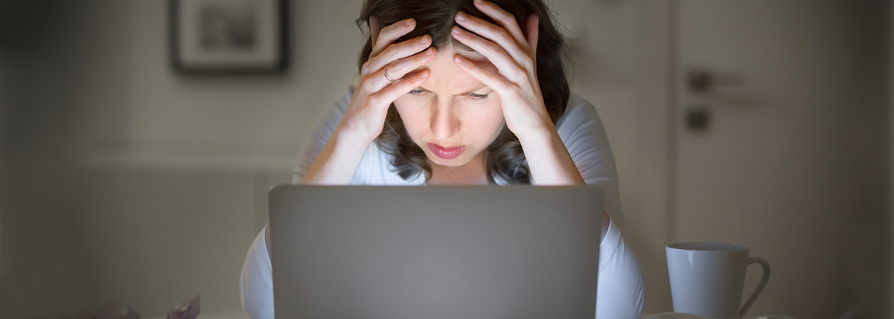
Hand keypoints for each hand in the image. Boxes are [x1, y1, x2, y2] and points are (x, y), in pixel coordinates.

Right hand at [340, 17, 436, 141]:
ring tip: (432, 53)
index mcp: (372, 61)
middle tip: (429, 38)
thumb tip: (378, 24)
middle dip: (411, 43)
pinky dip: (411, 81)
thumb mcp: (376, 73)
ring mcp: (371, 86)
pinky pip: (396, 89)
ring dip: (415, 59)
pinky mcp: (375, 101)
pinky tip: (425, 75)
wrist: (356, 125)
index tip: (414, 21)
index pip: (383, 38)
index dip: (398, 28)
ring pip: (394, 68)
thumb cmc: (371, 97)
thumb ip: (383, 53)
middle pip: (391, 52)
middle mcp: (369, 70)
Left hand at [450, 0, 552, 138]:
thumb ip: (530, 39)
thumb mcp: (531, 63)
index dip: (493, 10)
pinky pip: (489, 76)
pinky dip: (472, 66)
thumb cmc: (527, 93)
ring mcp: (518, 75)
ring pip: (495, 50)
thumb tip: (532, 17)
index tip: (476, 1)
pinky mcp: (510, 92)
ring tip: (454, 31)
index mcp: (527, 51)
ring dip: (473, 39)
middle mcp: (524, 60)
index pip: (511, 23)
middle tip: (459, 15)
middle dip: (478, 22)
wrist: (535, 123)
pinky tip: (457, 59)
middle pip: (501, 33)